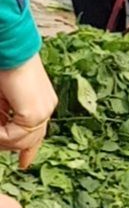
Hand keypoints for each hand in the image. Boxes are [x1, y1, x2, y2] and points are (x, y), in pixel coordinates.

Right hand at [0, 53, 56, 168]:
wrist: (5, 42)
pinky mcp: (33, 111)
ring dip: (1, 139)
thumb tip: (2, 133)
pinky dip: (0, 135)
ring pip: (20, 140)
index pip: (36, 133)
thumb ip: (4, 113)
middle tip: (3, 149)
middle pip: (29, 140)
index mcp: (40, 102)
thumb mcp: (2, 96)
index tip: (23, 165)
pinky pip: (14, 135)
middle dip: (8, 146)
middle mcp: (45, 107)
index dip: (28, 151)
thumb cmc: (2, 63)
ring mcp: (42, 110)